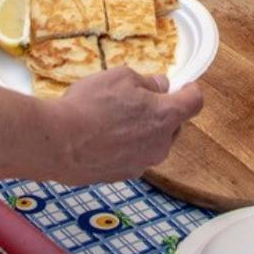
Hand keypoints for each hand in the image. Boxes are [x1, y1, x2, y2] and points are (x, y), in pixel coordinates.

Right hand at [46, 68, 203, 183]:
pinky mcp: (122, 176)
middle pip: (174, 124)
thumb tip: (160, 87)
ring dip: (142, 130)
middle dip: (162, 111)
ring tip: (113, 118)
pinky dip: (125, 145)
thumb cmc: (90, 104)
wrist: (58, 143)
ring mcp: (142, 164)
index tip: (184, 85)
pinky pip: (133, 155)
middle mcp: (160, 145)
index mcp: (165, 117)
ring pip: (152, 142)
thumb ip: (147, 82)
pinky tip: (102, 136)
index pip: (195, 102)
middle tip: (137, 99)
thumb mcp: (121, 77)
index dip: (190, 90)